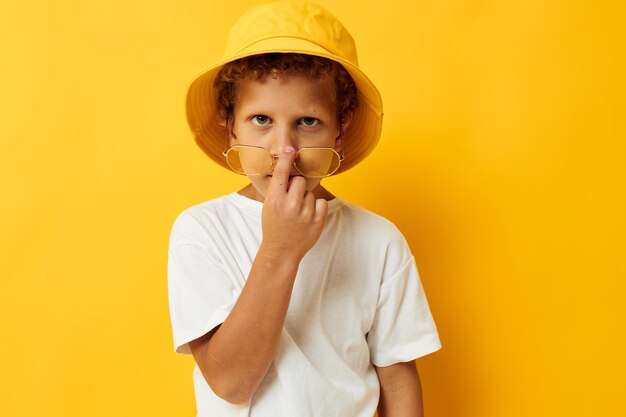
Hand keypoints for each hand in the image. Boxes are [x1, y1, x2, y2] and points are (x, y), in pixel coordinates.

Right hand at [259, 146, 328, 260]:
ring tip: (297, 214)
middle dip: (297, 187)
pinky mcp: (317, 221)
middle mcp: (290, 205)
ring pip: (310, 193)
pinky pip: (321, 202)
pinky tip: (308, 217)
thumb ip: (278, 190)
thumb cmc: (274, 225)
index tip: (291, 149)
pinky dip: (316, 207)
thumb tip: (291, 170)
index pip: (282, 173)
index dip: (286, 159)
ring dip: (306, 200)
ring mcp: (305, 214)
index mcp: (275, 200)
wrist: (281, 251)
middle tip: (291, 201)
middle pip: (300, 181)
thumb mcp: (269, 206)